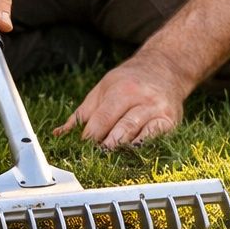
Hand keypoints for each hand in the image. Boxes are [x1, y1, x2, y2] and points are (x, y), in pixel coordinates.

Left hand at [54, 54, 192, 148]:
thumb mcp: (103, 88)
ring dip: (124, 149)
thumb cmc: (129, 81)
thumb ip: (83, 113)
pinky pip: (157, 137)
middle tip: (95, 159)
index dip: (91, 136)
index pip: (103, 118)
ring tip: (111, 160)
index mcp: (122, 89)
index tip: (82, 149)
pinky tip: (134, 155)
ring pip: (139, 133)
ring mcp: (158, 110)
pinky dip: (145, 147)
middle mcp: (141, 99)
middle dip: (107, 145)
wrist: (165, 68)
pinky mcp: (170, 121)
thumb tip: (59, 134)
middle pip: (121, 127)